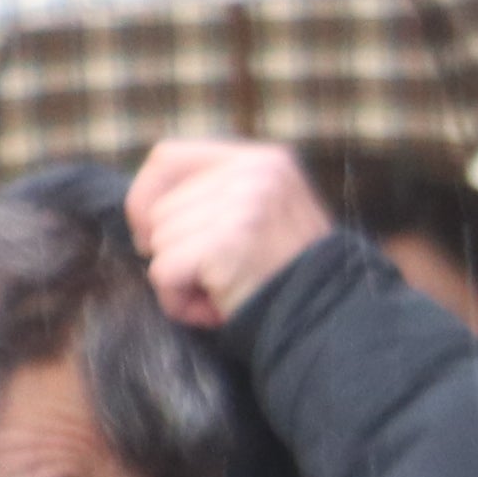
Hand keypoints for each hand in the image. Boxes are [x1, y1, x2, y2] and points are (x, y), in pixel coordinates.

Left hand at [122, 140, 330, 320]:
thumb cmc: (290, 275)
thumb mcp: (266, 211)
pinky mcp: (227, 243)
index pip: (168, 157)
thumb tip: (145, 207)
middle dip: (173, 251)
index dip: (146, 195)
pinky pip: (164, 272)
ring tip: (222, 292)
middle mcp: (255, 174)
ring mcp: (244, 206)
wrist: (333, 319)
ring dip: (181, 280)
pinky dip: (179, 301)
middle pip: (161, 208)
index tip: (149, 233)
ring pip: (160, 241)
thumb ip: (218, 194)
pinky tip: (215, 307)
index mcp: (263, 160)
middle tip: (213, 277)